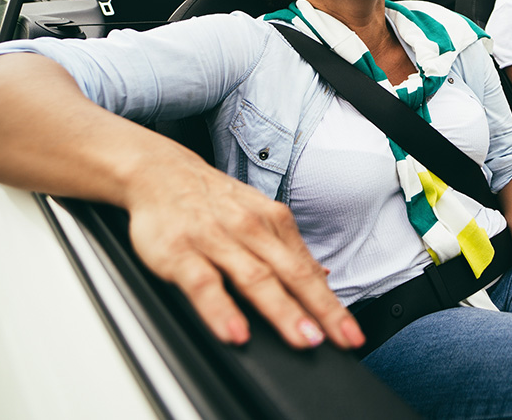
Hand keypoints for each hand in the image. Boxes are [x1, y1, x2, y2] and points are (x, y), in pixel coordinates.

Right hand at [125, 163, 363, 350]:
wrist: (159, 171)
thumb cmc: (212, 201)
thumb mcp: (258, 215)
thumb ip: (287, 250)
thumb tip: (324, 277)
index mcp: (273, 222)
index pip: (308, 271)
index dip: (331, 305)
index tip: (351, 334)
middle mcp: (250, 229)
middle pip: (292, 274)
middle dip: (319, 309)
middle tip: (339, 338)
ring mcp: (216, 239)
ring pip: (255, 278)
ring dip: (282, 311)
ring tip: (302, 340)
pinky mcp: (180, 251)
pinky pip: (203, 284)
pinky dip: (221, 309)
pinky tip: (236, 332)